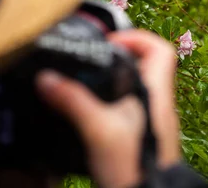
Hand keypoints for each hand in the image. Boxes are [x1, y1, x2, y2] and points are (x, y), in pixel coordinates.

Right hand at [36, 29, 180, 187]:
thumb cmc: (132, 169)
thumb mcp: (97, 130)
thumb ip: (72, 101)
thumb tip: (46, 79)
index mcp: (156, 94)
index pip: (160, 50)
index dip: (136, 38)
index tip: (109, 42)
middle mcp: (159, 105)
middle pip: (146, 65)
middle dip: (119, 58)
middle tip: (94, 60)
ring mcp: (153, 122)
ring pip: (137, 87)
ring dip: (115, 81)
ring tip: (88, 84)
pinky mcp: (143, 136)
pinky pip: (131, 107)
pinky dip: (113, 102)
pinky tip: (92, 112)